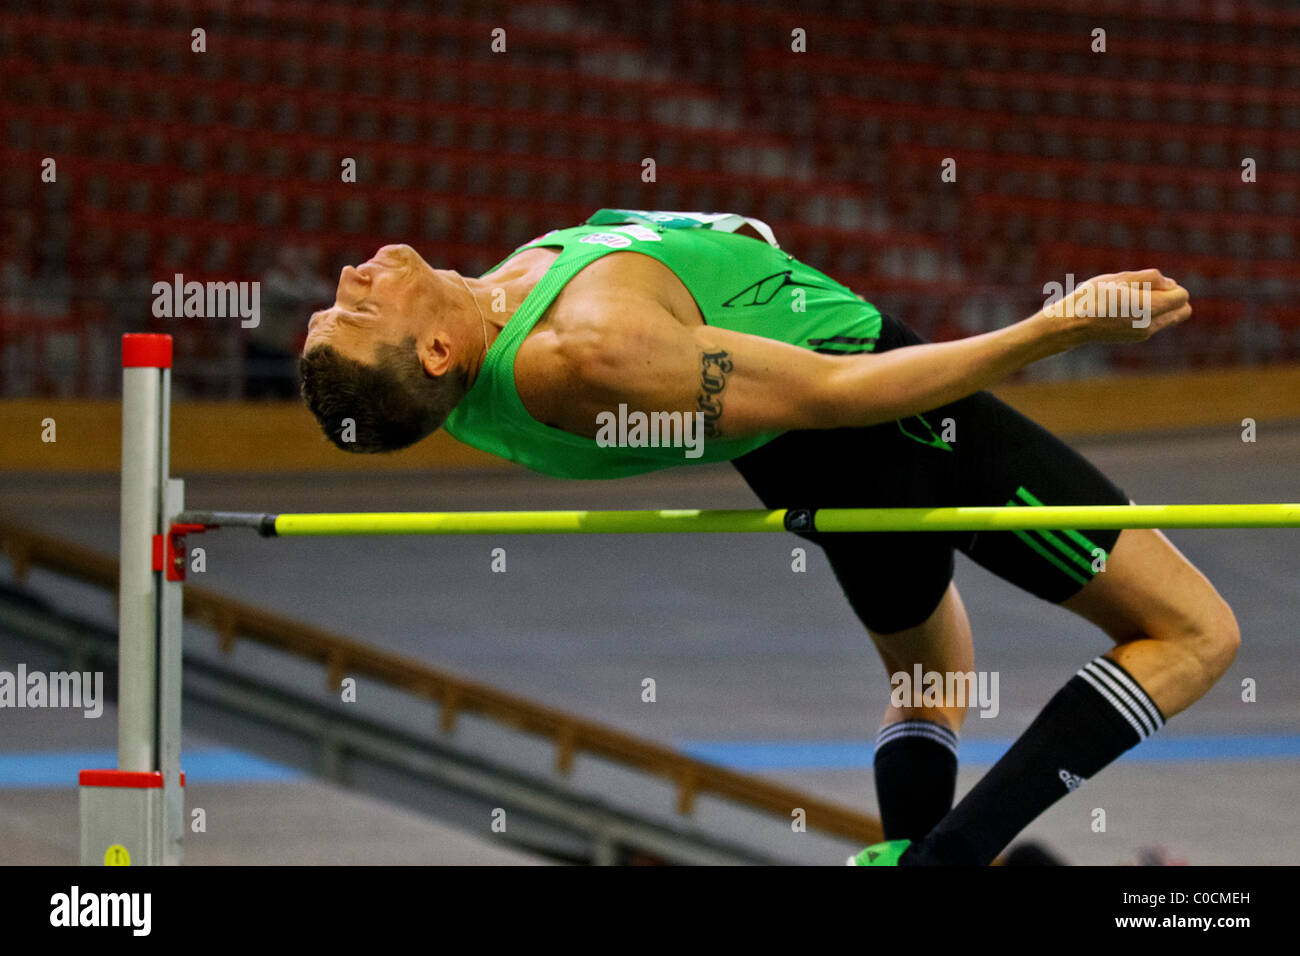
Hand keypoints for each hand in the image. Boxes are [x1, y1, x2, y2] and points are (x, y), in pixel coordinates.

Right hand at [1041, 270, 1191, 344]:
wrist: (1071, 324)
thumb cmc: (1093, 297)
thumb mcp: (1121, 278)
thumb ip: (1151, 278)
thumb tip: (1170, 284)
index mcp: (1151, 308)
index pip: (1182, 296)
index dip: (1170, 285)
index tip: (1148, 284)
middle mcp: (1151, 324)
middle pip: (1183, 311)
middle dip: (1172, 298)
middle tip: (1146, 292)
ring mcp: (1143, 334)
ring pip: (1169, 318)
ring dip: (1159, 307)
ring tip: (1131, 300)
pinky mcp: (1135, 338)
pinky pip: (1154, 324)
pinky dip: (1147, 315)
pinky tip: (1123, 310)